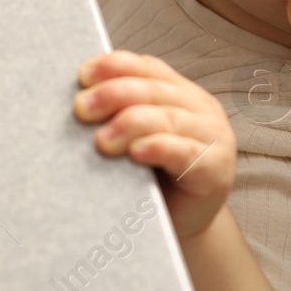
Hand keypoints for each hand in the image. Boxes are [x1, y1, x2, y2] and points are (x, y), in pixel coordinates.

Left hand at [73, 50, 237, 239]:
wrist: (181, 224)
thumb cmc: (150, 178)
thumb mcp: (134, 138)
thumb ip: (118, 115)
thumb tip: (75, 99)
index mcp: (178, 92)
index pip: (146, 68)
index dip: (113, 66)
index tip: (81, 76)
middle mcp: (200, 107)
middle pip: (153, 90)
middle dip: (113, 95)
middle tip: (81, 109)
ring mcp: (213, 136)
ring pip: (168, 118)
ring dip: (130, 124)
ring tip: (101, 140)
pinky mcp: (216, 168)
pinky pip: (185, 152)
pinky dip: (159, 147)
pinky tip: (136, 152)